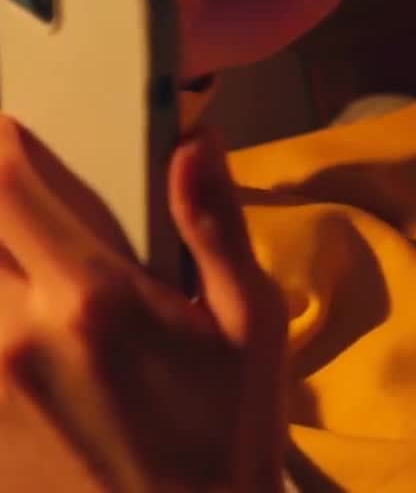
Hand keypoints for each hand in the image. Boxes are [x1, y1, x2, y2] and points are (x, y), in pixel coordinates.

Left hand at [0, 117, 286, 491]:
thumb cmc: (228, 425)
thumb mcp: (250, 324)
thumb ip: (214, 226)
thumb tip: (194, 142)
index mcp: (91, 298)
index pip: (8, 183)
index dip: (0, 143)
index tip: (9, 133)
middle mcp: (15, 332)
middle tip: (16, 205)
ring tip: (21, 267)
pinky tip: (22, 335)